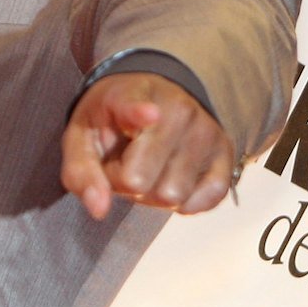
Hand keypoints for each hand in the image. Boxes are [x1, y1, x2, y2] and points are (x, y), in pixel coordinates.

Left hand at [60, 72, 233, 219]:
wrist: (155, 98)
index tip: (149, 113)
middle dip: (125, 185)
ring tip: (149, 168)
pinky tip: (172, 179)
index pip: (133, 107)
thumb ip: (81, 173)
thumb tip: (99, 210)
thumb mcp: (81, 138)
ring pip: (172, 196)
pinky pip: (205, 200)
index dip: (138, 113)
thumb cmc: (113, 122)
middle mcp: (177, 110)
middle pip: (141, 182)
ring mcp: (206, 131)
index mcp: (130, 97)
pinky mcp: (226, 153)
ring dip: (154, 195)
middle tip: (125, 164)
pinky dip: (184, 203)